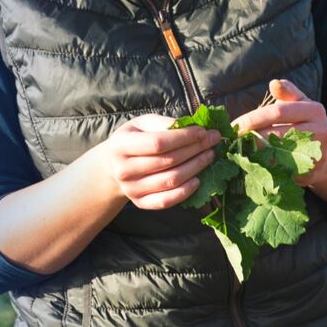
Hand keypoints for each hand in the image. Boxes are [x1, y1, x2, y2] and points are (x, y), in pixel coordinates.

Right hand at [92, 114, 223, 209]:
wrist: (112, 166)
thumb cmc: (133, 139)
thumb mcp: (142, 124)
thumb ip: (163, 123)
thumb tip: (192, 126)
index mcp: (121, 146)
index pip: (158, 143)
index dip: (184, 137)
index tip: (203, 131)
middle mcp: (123, 170)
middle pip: (168, 161)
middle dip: (196, 149)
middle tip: (213, 141)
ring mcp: (131, 189)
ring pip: (171, 180)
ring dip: (195, 168)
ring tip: (209, 156)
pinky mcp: (140, 203)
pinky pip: (166, 201)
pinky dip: (185, 192)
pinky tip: (198, 180)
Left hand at [233, 79, 326, 186]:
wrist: (325, 154)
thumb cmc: (304, 123)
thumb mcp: (299, 103)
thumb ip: (286, 92)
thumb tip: (273, 83)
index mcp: (315, 110)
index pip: (278, 112)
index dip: (253, 118)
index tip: (234, 125)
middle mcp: (321, 131)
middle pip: (276, 134)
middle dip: (250, 137)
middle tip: (231, 141)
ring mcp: (317, 154)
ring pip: (277, 155)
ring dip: (253, 154)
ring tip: (236, 152)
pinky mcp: (311, 173)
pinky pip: (281, 171)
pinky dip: (263, 168)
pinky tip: (249, 165)